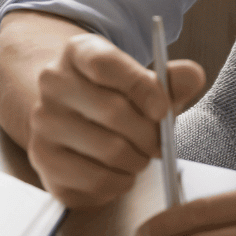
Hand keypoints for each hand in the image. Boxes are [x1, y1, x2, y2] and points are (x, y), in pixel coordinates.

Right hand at [19, 22, 207, 208]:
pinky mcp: (43, 161)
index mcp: (77, 53)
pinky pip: (96, 180)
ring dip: (137, 160)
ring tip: (138, 156)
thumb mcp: (143, 82)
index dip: (142, 88)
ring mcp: (42, 124)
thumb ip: (171, 80)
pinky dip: (120, 182)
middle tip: (158, 143)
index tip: (162, 110)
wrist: (71, 118)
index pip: (106, 65)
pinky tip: (119, 172)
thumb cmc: (115, 98)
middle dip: (149, 134)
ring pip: (109, 150)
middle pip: (113, 111)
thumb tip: (192, 76)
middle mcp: (52, 84)